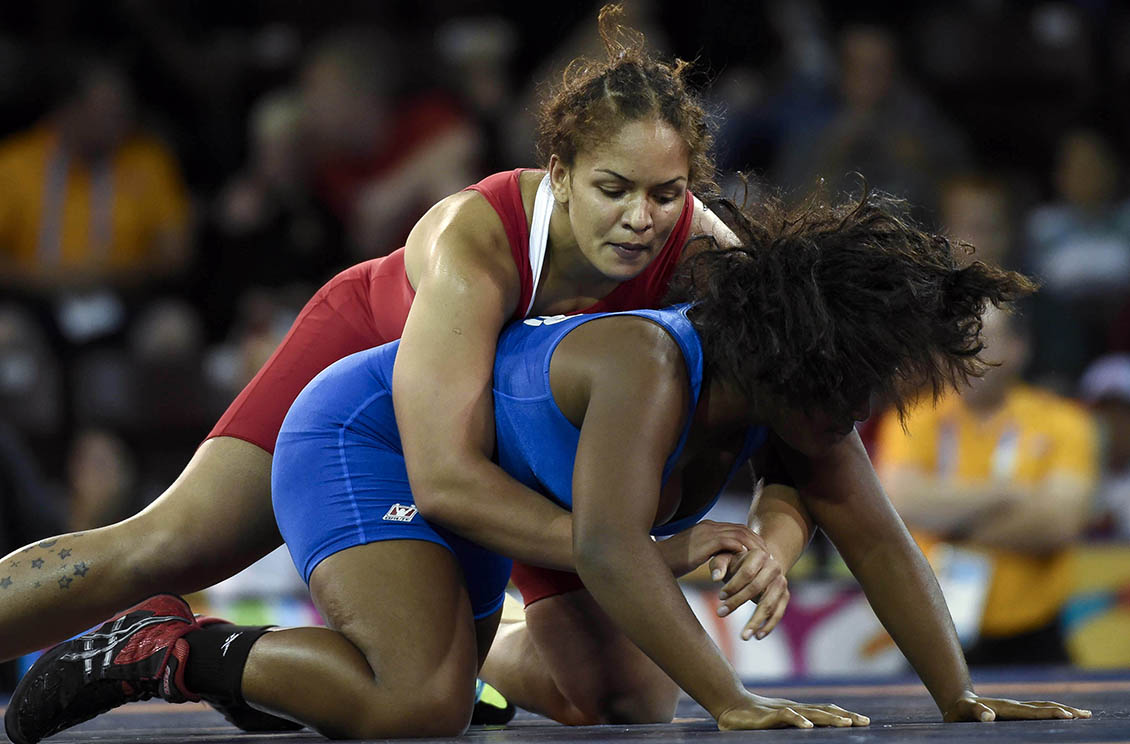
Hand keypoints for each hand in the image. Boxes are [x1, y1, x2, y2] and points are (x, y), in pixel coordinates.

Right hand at [655, 520, 762, 576]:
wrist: (654, 561)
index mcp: (705, 527)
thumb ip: (704, 554)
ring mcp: (707, 532)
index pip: (735, 528)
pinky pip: (732, 542)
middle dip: (757, 541)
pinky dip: (743, 550)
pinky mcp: (706, 541)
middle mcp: (708, 526)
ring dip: (754, 546)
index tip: (761, 553)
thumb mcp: (690, 555)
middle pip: (741, 528)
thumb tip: (715, 563)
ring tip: (764, 559)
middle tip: (769, 555)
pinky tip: (750, 561)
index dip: (750, 539)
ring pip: (740, 534)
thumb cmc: (669, 563)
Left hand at [709, 547, 788, 639]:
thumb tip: (715, 578)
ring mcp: (781, 582)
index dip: (733, 585)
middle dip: (737, 602)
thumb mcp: (725, 558)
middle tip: (720, 613)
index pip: (747, 572)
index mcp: (759, 555)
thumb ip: (719, 565)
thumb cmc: (736, 563)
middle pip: (756, 588)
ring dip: (756, 621)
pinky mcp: (785, 596)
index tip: (720, 596)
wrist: (759, 565)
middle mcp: (773, 567)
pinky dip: (769, 626)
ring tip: (743, 636)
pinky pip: (778, 613)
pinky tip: (757, 636)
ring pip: (769, 604)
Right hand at [717, 692, 869, 729]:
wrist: (729, 706)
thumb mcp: (776, 723)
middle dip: (846, 717)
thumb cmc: (751, 718)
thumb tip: (809, 732)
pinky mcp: (769, 715)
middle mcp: (794, 708)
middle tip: (865, 722)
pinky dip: (798, 720)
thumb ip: (791, 726)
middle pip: (824, 711)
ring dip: (829, 718)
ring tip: (846, 724)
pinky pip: (786, 716)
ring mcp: (782, 710)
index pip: (825, 711)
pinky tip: (809, 727)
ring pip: (810, 713)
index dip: (844, 714)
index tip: (863, 721)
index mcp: (798, 711)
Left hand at [943, 693, 1090, 721]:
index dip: (1050, 714)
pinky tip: (1065, 716)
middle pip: (1043, 707)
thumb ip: (975, 712)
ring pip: (1044, 707)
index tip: (1068, 716)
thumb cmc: (959, 711)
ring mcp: (1016, 708)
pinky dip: (1053, 712)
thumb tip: (989, 717)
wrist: (957, 702)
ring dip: (1063, 709)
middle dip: (1064, 710)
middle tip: (1086, 716)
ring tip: (1084, 715)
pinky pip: (1039, 711)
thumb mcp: (963, 711)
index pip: (1032, 712)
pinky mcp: (1016, 712)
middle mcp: (1014, 706)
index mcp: (1005, 709)